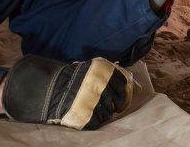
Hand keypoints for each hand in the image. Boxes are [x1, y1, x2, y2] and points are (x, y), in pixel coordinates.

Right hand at [1, 55, 133, 129]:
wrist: (51, 91)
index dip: (124, 92)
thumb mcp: (94, 69)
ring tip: (94, 107)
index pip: (124, 84)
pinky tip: (90, 114)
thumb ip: (114, 75)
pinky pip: (100, 121)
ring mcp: (95, 101)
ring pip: (110, 112)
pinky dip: (97, 119)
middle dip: (116, 103)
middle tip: (108, 104)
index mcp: (104, 71)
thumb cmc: (75, 79)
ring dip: (106, 112)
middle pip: (119, 99)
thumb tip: (138, 86)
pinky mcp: (87, 116)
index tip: (120, 97)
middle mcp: (102, 85)